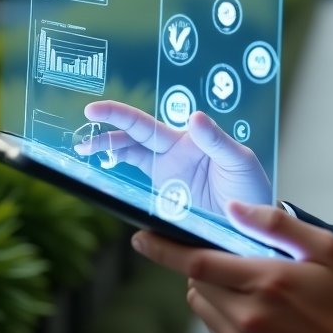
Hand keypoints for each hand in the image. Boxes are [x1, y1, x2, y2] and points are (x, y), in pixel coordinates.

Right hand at [79, 100, 272, 210]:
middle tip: (80, 133)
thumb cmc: (249, 185)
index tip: (95, 109)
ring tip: (81, 151)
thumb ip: (216, 140)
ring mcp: (165, 176)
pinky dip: (117, 179)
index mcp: (187, 141)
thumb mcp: (238, 160)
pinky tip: (100, 178)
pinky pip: (135, 186)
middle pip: (132, 138)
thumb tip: (194, 116)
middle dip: (105, 132)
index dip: (120, 116)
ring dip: (106, 152)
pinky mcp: (162, 199)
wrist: (253, 223)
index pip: (148, 125)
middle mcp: (171, 155)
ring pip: (129, 158)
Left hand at [131, 202, 332, 332]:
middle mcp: (248, 316)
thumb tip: (236, 209)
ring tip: (252, 286)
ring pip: (200, 305)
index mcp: (267, 281)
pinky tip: (258, 311)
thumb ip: (278, 224)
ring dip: (212, 289)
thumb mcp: (326, 248)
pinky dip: (223, 313)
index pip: (198, 262)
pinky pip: (213, 328)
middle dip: (204, 264)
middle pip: (196, 282)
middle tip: (238, 259)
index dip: (165, 248)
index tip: (142, 237)